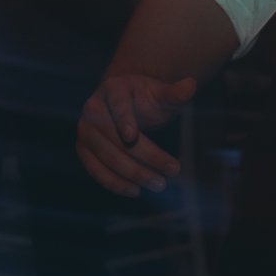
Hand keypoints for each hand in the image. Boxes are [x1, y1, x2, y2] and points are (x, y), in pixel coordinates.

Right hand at [76, 73, 197, 196]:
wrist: (122, 104)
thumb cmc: (144, 98)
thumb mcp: (160, 94)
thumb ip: (174, 93)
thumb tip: (191, 84)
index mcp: (112, 89)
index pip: (118, 104)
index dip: (123, 119)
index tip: (132, 136)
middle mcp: (93, 108)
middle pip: (116, 137)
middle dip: (145, 156)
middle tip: (173, 170)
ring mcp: (85, 131)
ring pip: (107, 156)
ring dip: (133, 174)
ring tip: (160, 184)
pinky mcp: (84, 150)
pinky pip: (96, 170)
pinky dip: (115, 183)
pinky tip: (136, 191)